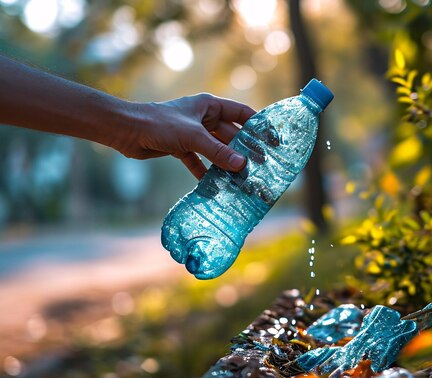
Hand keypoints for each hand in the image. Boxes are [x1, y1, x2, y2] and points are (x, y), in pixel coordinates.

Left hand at [116, 94, 255, 179]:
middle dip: (243, 149)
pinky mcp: (181, 147)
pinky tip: (216, 185)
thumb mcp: (193, 137)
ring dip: (226, 163)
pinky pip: (200, 161)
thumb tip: (242, 165)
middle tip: (259, 166)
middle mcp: (203, 118)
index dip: (257, 125)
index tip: (271, 140)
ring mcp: (192, 133)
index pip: (240, 113)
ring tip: (242, 178)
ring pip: (216, 149)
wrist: (127, 131)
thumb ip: (218, 151)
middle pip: (230, 134)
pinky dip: (206, 172)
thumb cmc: (159, 123)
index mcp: (209, 105)